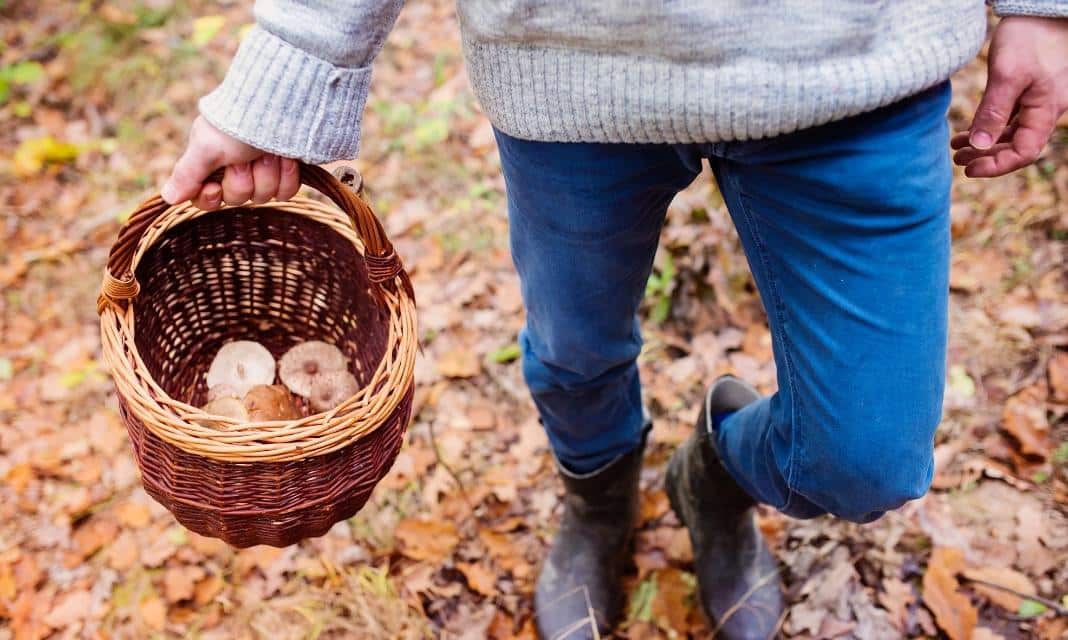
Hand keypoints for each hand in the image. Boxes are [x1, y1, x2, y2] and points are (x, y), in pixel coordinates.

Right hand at [161, 116, 300, 208]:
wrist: (278, 106)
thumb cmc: (236, 123)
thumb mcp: (206, 147)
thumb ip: (187, 174)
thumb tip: (167, 197)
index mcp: (211, 163)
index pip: (206, 199)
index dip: (210, 198)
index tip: (214, 188)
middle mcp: (236, 170)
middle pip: (237, 199)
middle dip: (243, 178)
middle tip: (245, 157)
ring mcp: (263, 172)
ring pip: (263, 196)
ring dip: (266, 172)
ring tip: (267, 152)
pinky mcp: (286, 173)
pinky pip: (285, 192)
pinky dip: (286, 175)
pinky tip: (286, 158)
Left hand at [952, 16, 1067, 177]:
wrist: (1040, 9)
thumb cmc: (1029, 38)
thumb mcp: (1008, 75)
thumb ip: (994, 112)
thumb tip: (980, 146)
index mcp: (1045, 111)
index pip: (1024, 153)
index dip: (996, 166)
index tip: (968, 169)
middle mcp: (1044, 110)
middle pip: (1016, 146)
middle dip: (987, 157)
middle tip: (957, 159)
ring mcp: (1037, 100)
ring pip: (1011, 133)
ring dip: (985, 144)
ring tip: (957, 149)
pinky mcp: (1028, 90)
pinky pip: (1009, 118)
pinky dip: (989, 128)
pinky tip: (967, 132)